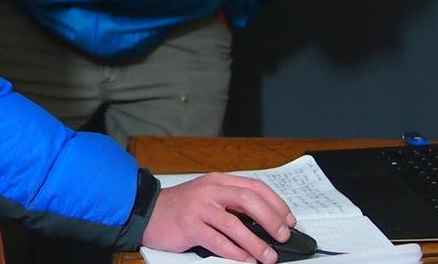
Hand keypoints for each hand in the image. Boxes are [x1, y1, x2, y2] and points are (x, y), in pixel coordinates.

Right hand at [140, 172, 294, 263]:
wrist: (148, 212)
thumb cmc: (181, 208)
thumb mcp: (208, 197)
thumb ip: (231, 204)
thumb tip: (265, 223)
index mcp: (218, 181)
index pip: (254, 187)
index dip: (276, 203)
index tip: (288, 220)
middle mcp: (209, 190)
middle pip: (248, 200)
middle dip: (271, 220)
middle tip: (282, 236)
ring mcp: (198, 207)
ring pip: (234, 224)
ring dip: (255, 242)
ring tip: (268, 256)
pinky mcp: (189, 226)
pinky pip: (217, 241)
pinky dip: (235, 252)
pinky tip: (245, 259)